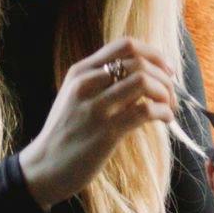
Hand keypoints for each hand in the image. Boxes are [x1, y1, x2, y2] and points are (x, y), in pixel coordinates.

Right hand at [22, 36, 179, 207]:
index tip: (167, 70)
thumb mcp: (75, 97)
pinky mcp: (105, 132)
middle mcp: (87, 84)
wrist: (43, 167)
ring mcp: (95, 107)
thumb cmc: (65, 133)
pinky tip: (165, 120)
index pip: (125, 45)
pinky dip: (163, 112)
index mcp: (81, 71)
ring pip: (143, 81)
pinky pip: (145, 111)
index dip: (154, 54)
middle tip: (170, 95)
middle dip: (164, 77)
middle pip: (139, 62)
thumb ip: (101, 83)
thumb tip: (143, 78)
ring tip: (168, 107)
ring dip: (165, 93)